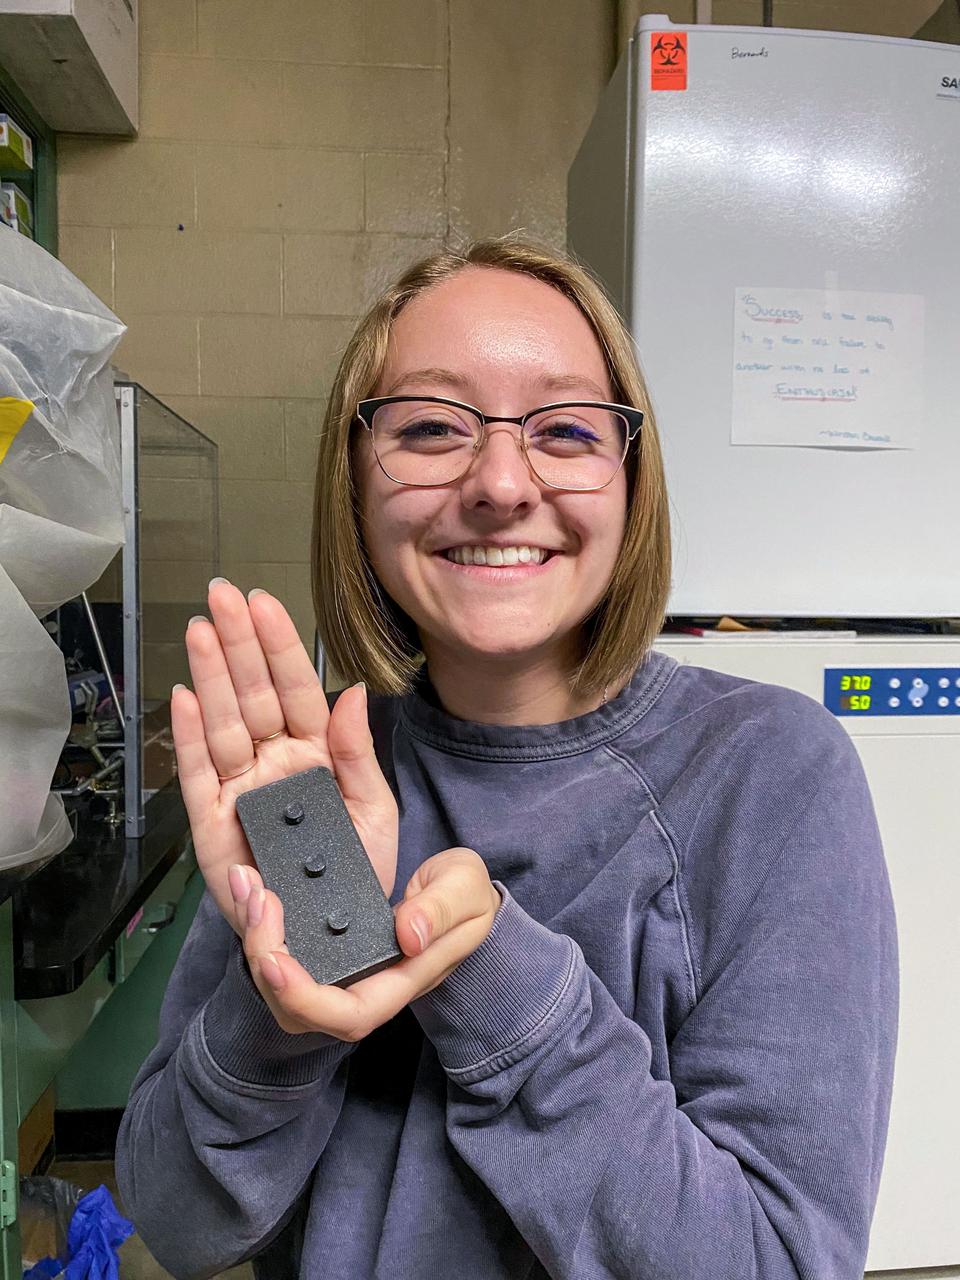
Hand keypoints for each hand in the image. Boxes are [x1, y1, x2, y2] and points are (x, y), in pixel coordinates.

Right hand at [172, 579, 397, 933]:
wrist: (333, 939)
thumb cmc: (356, 871)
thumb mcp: (374, 811)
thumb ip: (359, 754)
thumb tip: (353, 693)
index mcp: (315, 754)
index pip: (295, 690)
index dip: (278, 646)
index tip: (262, 603)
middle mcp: (273, 764)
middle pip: (252, 695)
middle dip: (236, 644)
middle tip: (220, 595)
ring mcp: (241, 791)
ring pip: (222, 723)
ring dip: (210, 676)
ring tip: (199, 631)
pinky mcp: (214, 824)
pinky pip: (198, 775)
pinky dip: (188, 736)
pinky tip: (183, 695)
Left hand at [228, 847, 500, 1039]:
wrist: (462, 897)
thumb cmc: (466, 897)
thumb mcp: (465, 889)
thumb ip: (441, 910)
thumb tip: (407, 936)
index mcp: (403, 979)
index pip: (349, 1015)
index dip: (305, 999)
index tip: (276, 961)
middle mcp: (367, 987)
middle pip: (302, 1010)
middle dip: (266, 963)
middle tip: (256, 902)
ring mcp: (345, 975)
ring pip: (284, 989)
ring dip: (257, 943)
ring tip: (249, 890)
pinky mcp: (329, 954)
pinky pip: (285, 958)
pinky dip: (261, 928)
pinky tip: (253, 889)